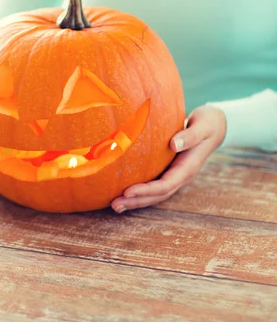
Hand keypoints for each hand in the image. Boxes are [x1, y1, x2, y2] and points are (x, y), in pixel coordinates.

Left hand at [111, 105, 225, 213]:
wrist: (214, 126)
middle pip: (157, 195)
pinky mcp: (168, 172)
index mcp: (188, 168)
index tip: (128, 191)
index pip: (165, 185)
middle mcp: (181, 176)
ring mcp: (175, 176)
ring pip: (154, 195)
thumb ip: (189, 136)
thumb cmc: (207, 124)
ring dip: (135, 201)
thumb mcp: (202, 127)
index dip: (146, 190)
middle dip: (136, 201)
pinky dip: (139, 193)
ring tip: (115, 205)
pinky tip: (123, 195)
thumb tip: (174, 144)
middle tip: (115, 205)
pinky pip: (153, 186)